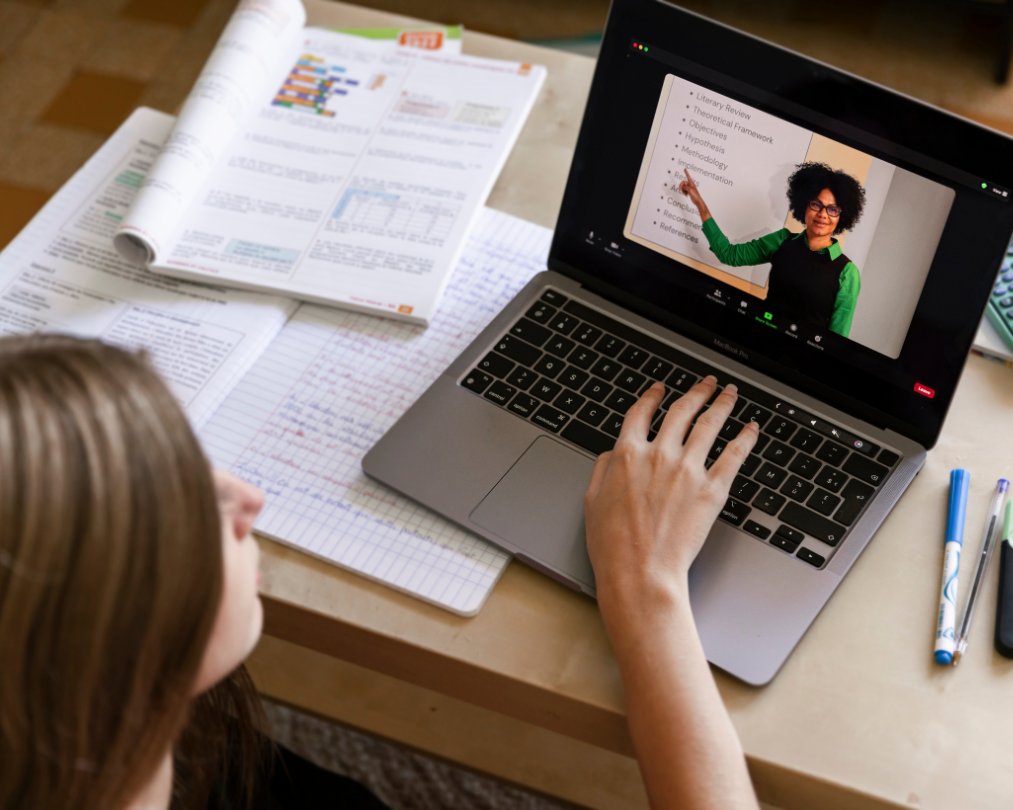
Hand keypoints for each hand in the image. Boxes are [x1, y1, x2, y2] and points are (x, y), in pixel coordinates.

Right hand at [583, 377, 757, 618]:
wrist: (640, 572)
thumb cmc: (613, 545)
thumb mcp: (591, 501)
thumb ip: (601, 470)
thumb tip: (610, 455)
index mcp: (627, 454)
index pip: (640, 413)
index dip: (651, 397)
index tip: (659, 390)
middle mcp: (659, 454)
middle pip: (681, 411)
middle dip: (696, 392)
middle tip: (706, 383)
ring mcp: (688, 470)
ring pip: (709, 424)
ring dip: (722, 404)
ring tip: (730, 393)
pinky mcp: (712, 489)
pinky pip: (734, 455)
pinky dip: (745, 438)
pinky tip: (751, 428)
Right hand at [678, 169, 709, 219]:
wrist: (697, 200)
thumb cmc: (695, 195)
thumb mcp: (689, 189)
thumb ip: (685, 187)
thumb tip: (683, 187)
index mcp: (691, 183)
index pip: (688, 176)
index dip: (686, 172)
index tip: (684, 169)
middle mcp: (690, 185)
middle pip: (683, 183)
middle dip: (681, 186)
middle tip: (680, 189)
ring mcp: (689, 188)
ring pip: (683, 187)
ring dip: (682, 190)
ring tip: (685, 194)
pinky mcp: (688, 191)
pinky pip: (684, 190)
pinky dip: (684, 192)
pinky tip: (686, 195)